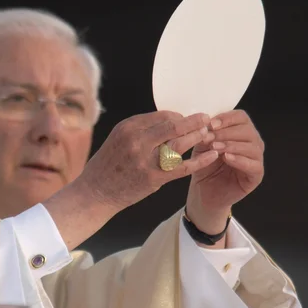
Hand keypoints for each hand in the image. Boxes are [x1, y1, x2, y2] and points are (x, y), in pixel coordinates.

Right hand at [80, 111, 218, 210]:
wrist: (95, 192)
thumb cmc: (107, 165)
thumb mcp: (118, 139)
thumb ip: (140, 131)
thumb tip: (167, 122)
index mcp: (128, 128)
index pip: (162, 116)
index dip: (179, 116)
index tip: (188, 119)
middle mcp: (137, 141)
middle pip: (173, 126)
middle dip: (193, 121)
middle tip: (206, 119)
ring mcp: (145, 160)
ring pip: (180, 143)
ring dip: (198, 137)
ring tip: (208, 134)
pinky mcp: (153, 178)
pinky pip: (183, 167)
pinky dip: (200, 160)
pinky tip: (212, 155)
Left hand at [186, 110, 264, 233]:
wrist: (203, 191)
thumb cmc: (204, 166)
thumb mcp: (202, 146)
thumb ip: (206, 134)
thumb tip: (204, 123)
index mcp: (240, 132)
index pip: (241, 117)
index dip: (226, 118)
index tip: (210, 124)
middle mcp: (252, 143)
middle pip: (247, 130)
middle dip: (226, 132)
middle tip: (209, 138)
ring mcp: (256, 159)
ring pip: (252, 146)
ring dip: (231, 145)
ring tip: (215, 148)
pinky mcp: (256, 175)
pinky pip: (253, 165)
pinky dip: (240, 160)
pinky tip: (226, 158)